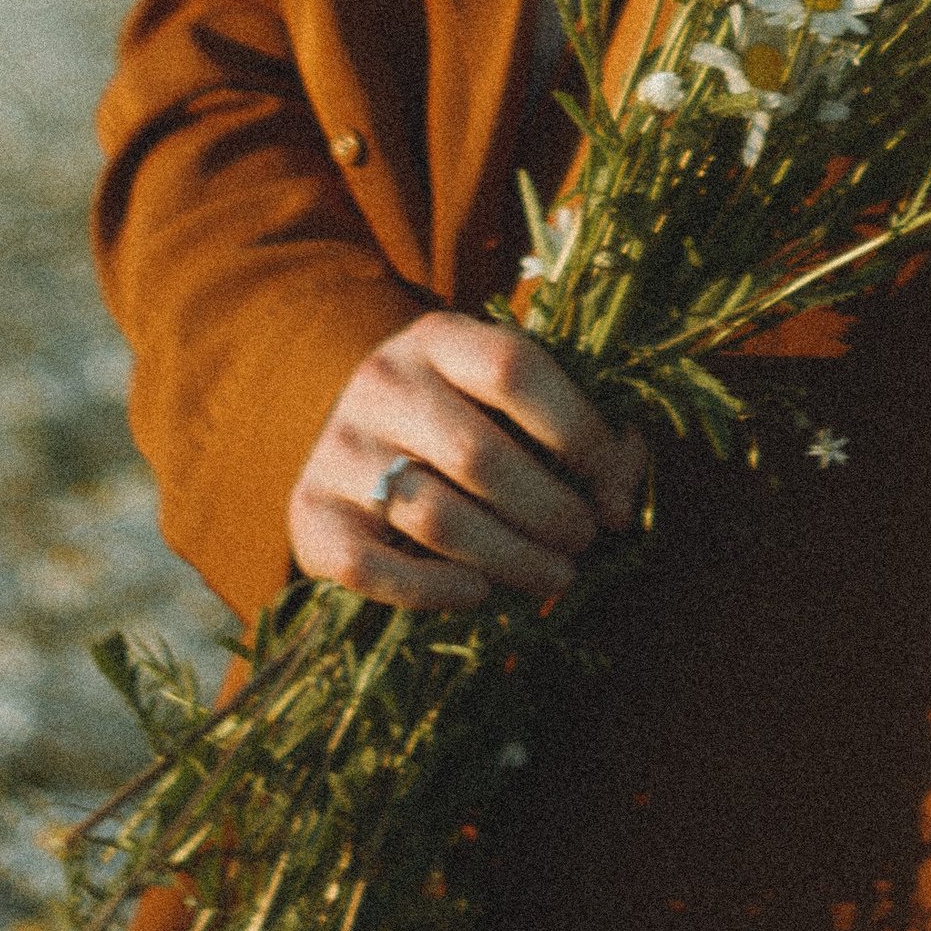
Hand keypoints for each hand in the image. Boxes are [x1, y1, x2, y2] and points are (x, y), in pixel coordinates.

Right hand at [288, 306, 646, 612]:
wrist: (357, 438)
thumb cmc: (463, 418)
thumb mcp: (514, 401)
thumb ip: (583, 434)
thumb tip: (621, 503)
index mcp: (440, 337)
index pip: (514, 368)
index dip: (577, 428)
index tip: (610, 480)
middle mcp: (381, 382)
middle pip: (478, 455)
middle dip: (548, 509)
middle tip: (583, 540)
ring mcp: (339, 448)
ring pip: (434, 517)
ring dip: (509, 558)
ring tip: (554, 576)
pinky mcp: (309, 515)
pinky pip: (370, 567)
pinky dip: (431, 590)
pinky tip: (478, 593)